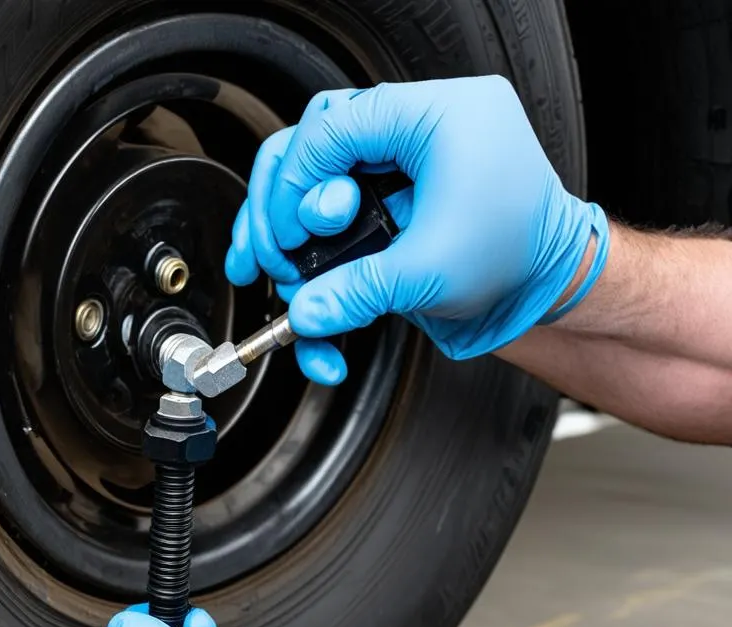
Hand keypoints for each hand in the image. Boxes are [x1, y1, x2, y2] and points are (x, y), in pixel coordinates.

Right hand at [226, 76, 608, 368]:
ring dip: (286, 225)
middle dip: (282, 202)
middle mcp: (414, 128)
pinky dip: (312, 246)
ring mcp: (398, 163)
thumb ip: (359, 291)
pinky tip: (301, 284)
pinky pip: (334, 206)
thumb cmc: (519, 257)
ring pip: (313, 173)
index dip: (298, 182)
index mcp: (438, 116)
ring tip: (280, 272)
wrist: (546, 284)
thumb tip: (304, 311)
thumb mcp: (432, 273)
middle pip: (311, 142)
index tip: (292, 236)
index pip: (334, 125)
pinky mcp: (389, 197)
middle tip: (278, 254)